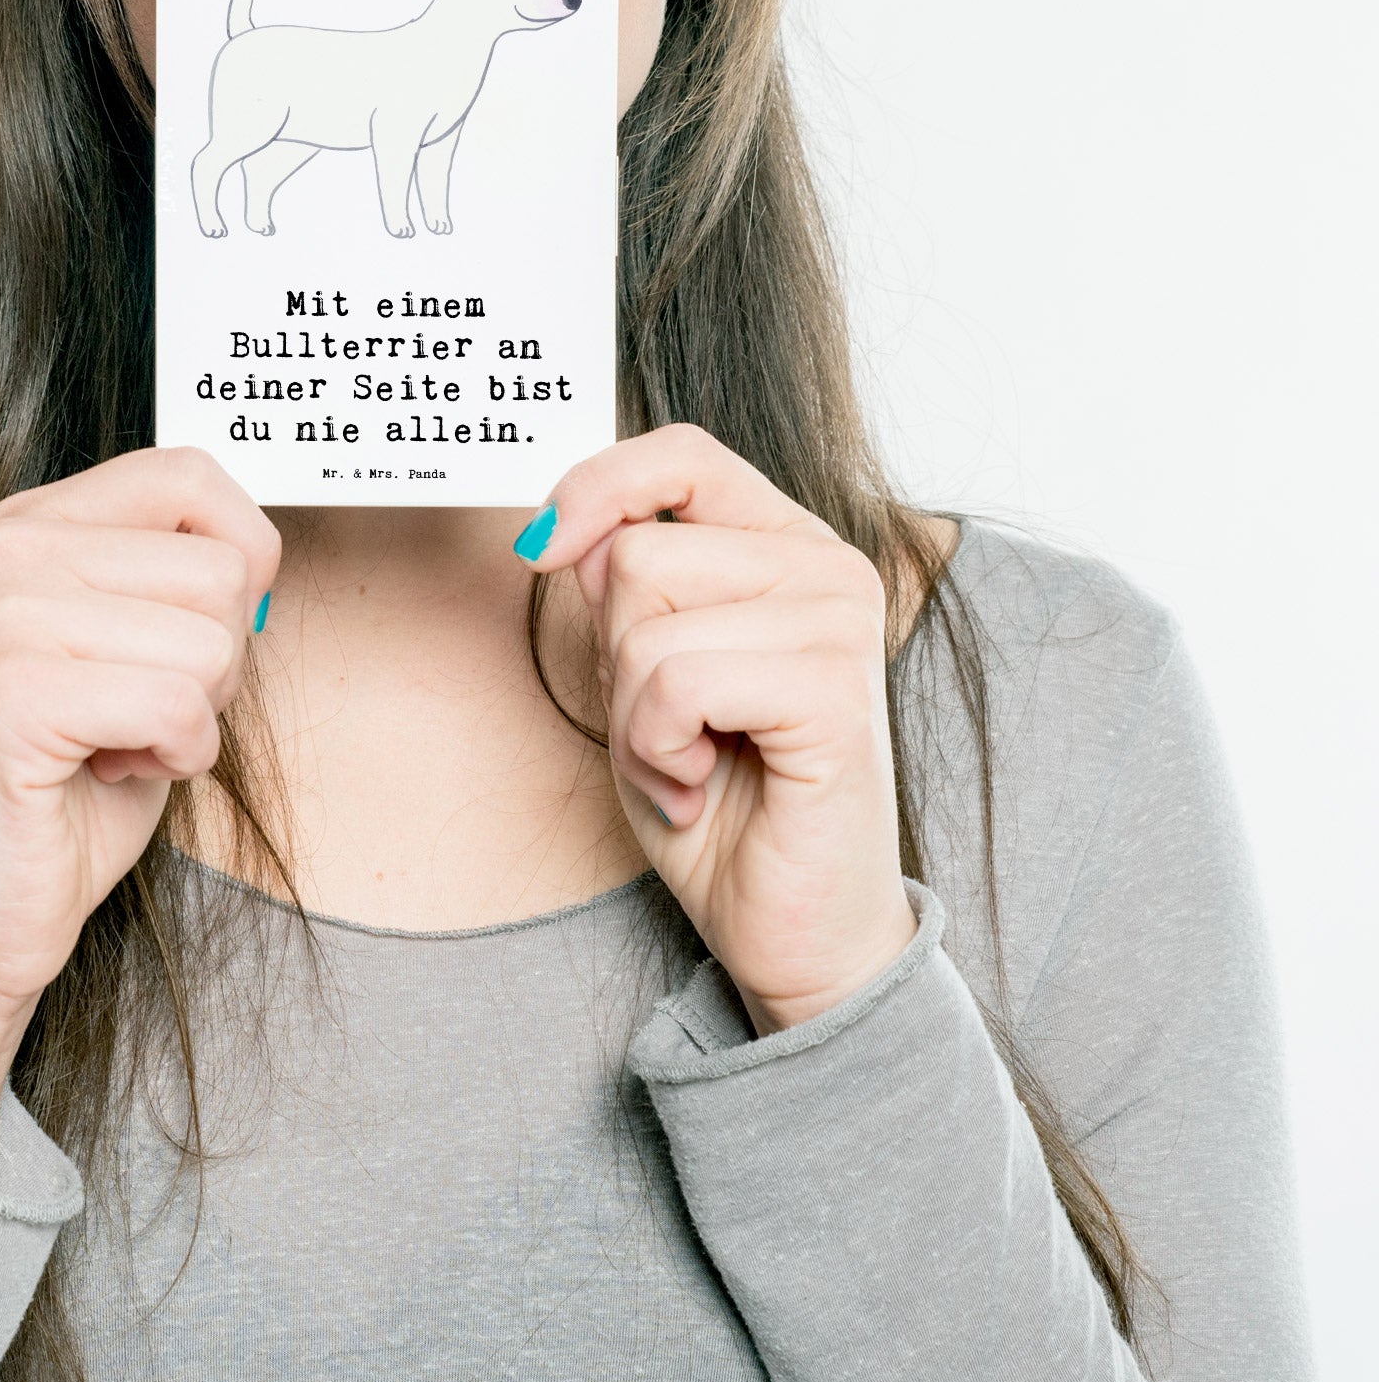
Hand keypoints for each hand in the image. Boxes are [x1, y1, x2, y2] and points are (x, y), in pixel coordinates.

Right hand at [0, 447, 277, 1182]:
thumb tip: (260, 551)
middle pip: (220, 570)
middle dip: (214, 663)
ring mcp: (2, 612)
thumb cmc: (68, 785)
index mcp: (32, 521)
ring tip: (115, 744)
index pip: (192, 474)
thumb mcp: (134, 651)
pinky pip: (178, 706)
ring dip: (193, 719)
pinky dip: (174, 758)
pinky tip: (106, 773)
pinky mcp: (13, 692)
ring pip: (210, 641)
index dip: (240, 559)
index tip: (193, 635)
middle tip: (135, 713)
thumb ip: (180, 581)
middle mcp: (7, 546)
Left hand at [526, 427, 916, 1033]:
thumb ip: (620, 589)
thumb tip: (568, 533)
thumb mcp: (639, 671)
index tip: (541, 549)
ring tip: (690, 763)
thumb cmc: (716, 797)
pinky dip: (659, 748)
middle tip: (668, 730)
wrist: (785, 926)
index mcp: (784, 543)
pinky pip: (678, 683)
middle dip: (614, 656)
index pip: (682, 455)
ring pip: (646, 623)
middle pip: (636, 553)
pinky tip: (704, 786)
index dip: (597, 486)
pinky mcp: (837, 694)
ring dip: (634, 716)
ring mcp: (840, 626)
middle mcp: (826, 567)